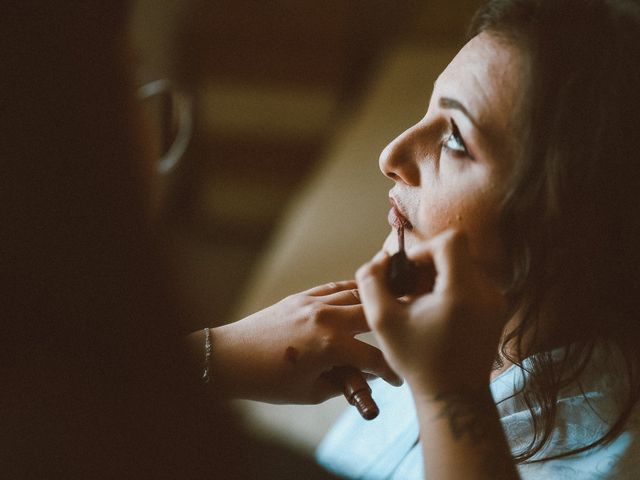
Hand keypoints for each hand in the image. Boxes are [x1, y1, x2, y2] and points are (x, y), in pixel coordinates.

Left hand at [202, 281, 400, 403]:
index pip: (375, 357)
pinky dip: (351, 291)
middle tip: (405, 327)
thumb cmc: (269, 381)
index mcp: (331, 346)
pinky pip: (334, 288)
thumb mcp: (311, 392)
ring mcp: (314, 303)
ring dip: (374, 300)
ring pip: (356, 293)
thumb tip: (366, 375)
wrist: (231, 357)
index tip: (398, 378)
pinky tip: (361, 294)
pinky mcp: (302, 296)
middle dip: (392, 321)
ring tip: (392, 301)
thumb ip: (344, 382)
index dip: (391, 370)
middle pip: (373, 313)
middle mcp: (327, 318)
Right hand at [356, 230, 507, 395]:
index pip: (451, 240)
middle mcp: (487, 291)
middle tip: (409, 288)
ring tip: (420, 302)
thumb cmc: (418, 360)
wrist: (455, 396)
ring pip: (464, 266)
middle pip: (457, 252)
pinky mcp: (497, 311)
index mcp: (462, 291)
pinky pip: (473, 282)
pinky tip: (435, 311)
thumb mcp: (382, 321)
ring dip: (439, 275)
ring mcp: (496, 301)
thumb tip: (378, 260)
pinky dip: (451, 287)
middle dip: (428, 264)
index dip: (424, 249)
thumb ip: (370, 283)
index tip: (408, 272)